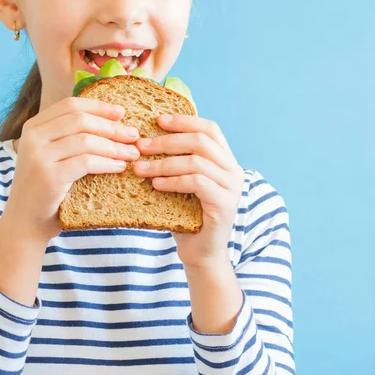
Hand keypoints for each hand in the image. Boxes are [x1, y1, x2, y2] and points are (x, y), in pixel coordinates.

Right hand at [5, 97, 140, 241]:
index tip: (122, 112)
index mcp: (34, 126)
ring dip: (115, 147)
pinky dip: (107, 163)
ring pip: (86, 141)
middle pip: (81, 120)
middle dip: (112, 127)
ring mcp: (38, 156)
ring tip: (132, 153)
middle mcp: (33, 137)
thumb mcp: (54, 153)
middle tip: (134, 135)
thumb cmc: (48, 186)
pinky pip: (86, 162)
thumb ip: (72, 135)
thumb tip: (116, 118)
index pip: (71, 105)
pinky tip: (120, 167)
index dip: (99, 107)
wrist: (26, 222)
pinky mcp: (49, 176)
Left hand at [134, 114, 244, 268]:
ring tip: (140, 168)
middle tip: (140, 146)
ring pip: (196, 161)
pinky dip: (173, 181)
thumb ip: (176, 161)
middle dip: (167, 140)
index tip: (158, 120)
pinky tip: (155, 184)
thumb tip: (145, 138)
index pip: (209, 128)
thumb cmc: (186, 216)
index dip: (185, 120)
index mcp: (225, 159)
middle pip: (201, 141)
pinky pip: (197, 183)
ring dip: (164, 163)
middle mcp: (233, 169)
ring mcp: (232, 187)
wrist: (201, 254)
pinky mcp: (225, 205)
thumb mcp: (182, 183)